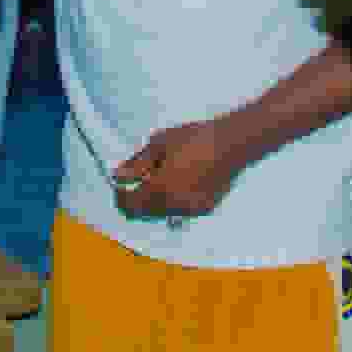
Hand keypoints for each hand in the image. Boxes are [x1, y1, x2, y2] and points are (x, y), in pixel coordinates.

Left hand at [113, 121, 244, 220]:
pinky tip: (183, 179)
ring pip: (163, 212)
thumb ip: (136, 163)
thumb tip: (119, 176)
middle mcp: (174, 206)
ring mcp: (191, 210)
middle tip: (142, 177)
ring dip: (156, 199)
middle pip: (145, 212)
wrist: (232, 144)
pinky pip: (181, 209)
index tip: (120, 186)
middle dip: (138, 198)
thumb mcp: (159, 143)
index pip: (130, 206)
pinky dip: (174, 199)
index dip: (120, 197)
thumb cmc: (194, 138)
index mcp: (160, 189)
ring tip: (165, 173)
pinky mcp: (205, 209)